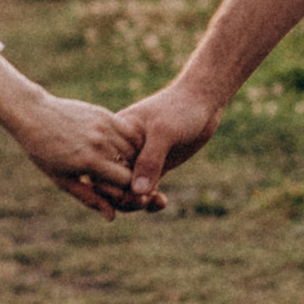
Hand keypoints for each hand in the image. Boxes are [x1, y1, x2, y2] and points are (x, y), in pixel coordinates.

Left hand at [0, 56, 140, 214]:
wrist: (35, 115)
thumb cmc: (44, 152)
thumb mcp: (63, 180)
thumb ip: (90, 198)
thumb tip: (112, 216)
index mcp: (90, 161)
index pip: (127, 182)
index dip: (128, 191)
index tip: (123, 194)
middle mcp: (101, 142)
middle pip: (134, 166)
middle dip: (133, 177)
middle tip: (125, 182)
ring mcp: (104, 126)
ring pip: (135, 148)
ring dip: (133, 160)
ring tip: (124, 167)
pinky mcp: (105, 115)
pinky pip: (129, 132)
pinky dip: (131, 144)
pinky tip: (122, 150)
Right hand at [117, 72, 224, 205]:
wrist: (202, 101)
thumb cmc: (180, 109)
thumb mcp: (164, 132)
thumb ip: (150, 160)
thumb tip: (136, 191)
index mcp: (116, 135)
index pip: (101, 168)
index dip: (110, 187)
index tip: (132, 195)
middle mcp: (123, 148)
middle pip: (110, 183)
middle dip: (124, 198)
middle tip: (144, 202)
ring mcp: (138, 158)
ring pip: (126, 189)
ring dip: (137, 202)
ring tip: (155, 202)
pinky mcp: (153, 166)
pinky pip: (143, 190)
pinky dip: (150, 200)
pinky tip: (162, 202)